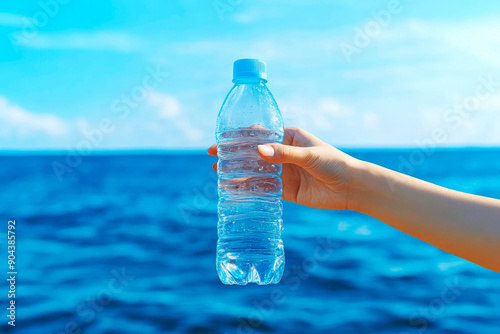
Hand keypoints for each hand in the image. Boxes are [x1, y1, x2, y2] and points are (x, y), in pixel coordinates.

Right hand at [208, 127, 355, 209]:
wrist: (351, 187)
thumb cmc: (334, 163)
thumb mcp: (309, 155)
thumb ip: (284, 154)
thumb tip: (258, 151)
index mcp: (288, 137)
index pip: (259, 134)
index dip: (239, 137)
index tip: (221, 140)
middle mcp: (283, 153)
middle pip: (253, 153)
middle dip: (233, 155)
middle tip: (212, 158)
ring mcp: (283, 172)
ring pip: (255, 172)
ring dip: (238, 173)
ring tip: (218, 174)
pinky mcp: (286, 190)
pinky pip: (264, 189)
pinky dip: (249, 189)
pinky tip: (234, 190)